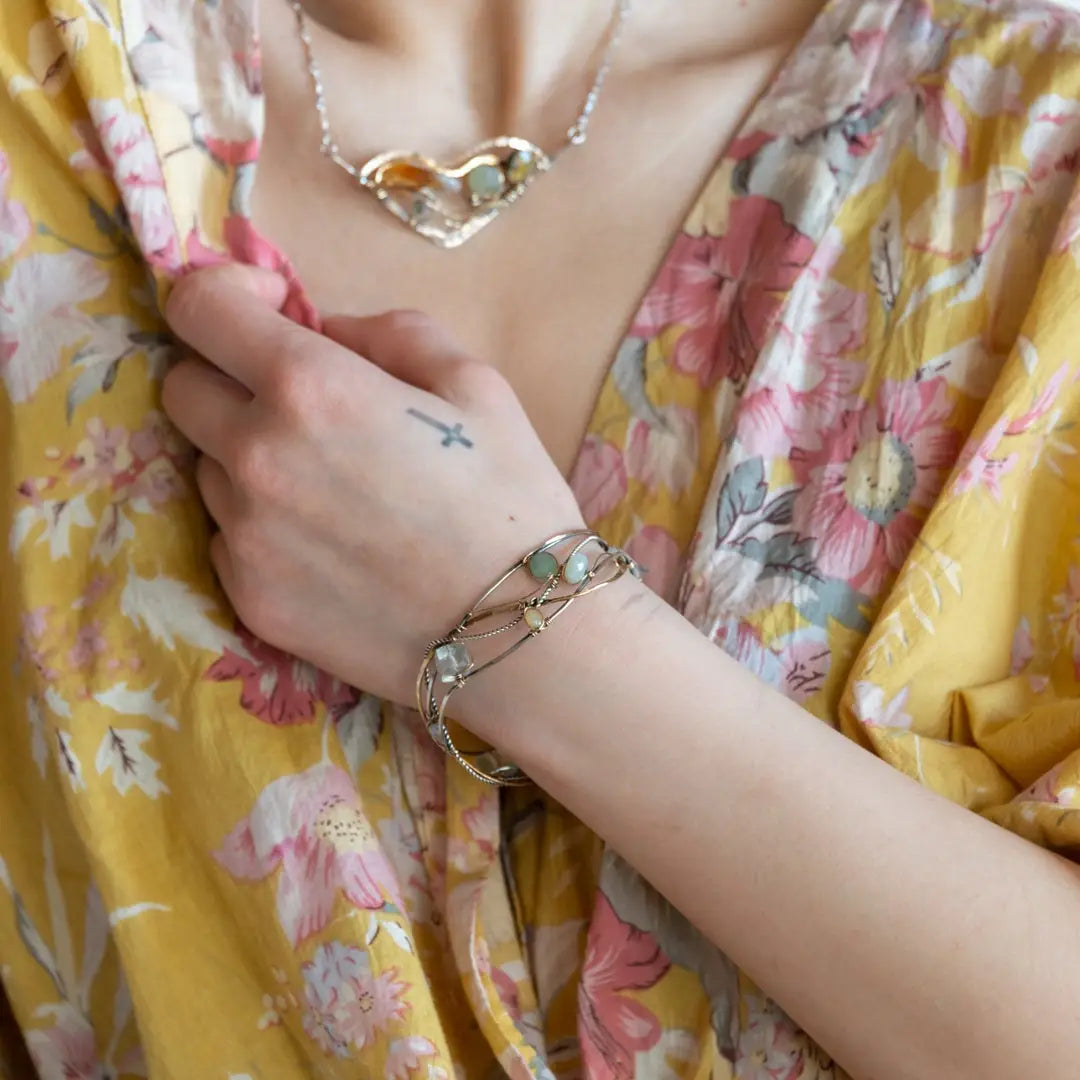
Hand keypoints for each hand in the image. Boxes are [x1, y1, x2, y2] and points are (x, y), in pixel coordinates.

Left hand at [162, 264, 583, 704]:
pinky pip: (230, 539)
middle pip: (182, 390)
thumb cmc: (511, 499)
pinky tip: (332, 544)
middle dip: (228, 378)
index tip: (271, 312)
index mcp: (309, 387)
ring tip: (330, 486)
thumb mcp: (476, 383)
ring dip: (248, 458)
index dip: (225, 293)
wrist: (519, 632)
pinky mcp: (249, 600)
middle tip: (300, 402)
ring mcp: (244, 537)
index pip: (197, 309)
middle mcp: (255, 458)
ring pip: (208, 469)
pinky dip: (263, 526)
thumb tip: (327, 330)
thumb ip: (391, 332)